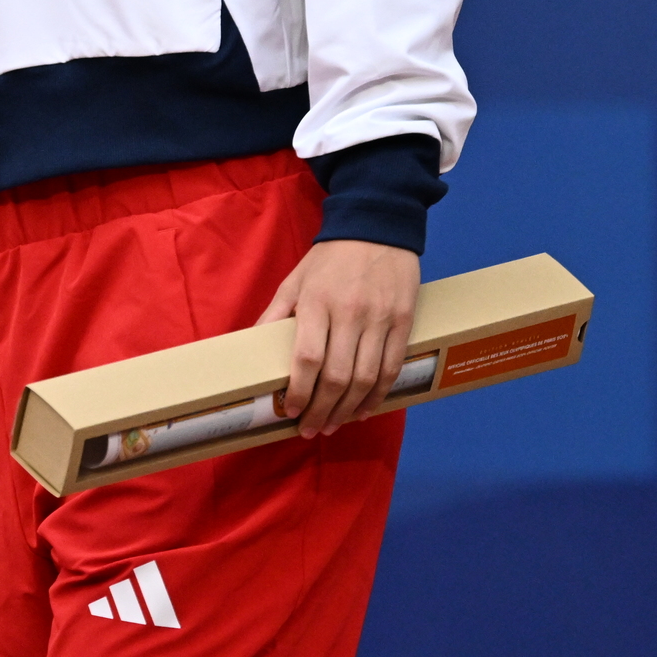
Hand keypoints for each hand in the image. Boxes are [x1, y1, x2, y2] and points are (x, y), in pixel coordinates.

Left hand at [254, 239, 419, 438]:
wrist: (378, 227)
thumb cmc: (330, 258)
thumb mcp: (295, 279)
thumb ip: (276, 314)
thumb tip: (253, 344)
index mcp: (317, 302)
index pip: (307, 358)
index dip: (299, 391)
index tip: (289, 411)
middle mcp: (350, 313)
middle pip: (338, 376)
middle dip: (322, 410)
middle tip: (311, 429)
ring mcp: (380, 319)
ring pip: (366, 378)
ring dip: (349, 410)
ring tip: (334, 425)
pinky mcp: (403, 322)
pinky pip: (392, 368)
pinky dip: (378, 395)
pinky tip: (364, 408)